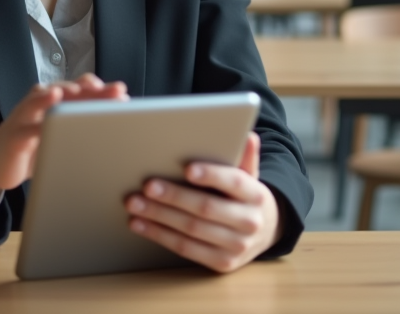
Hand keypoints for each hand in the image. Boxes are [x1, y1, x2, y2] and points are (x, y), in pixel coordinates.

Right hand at [0, 74, 127, 212]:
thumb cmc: (31, 147)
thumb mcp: (57, 136)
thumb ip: (78, 129)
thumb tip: (116, 130)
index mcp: (56, 102)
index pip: (82, 90)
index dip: (103, 91)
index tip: (124, 94)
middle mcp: (41, 102)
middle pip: (70, 91)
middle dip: (94, 90)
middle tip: (116, 91)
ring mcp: (26, 115)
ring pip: (45, 99)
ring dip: (63, 94)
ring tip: (80, 90)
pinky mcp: (14, 135)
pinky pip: (28, 127)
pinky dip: (39, 122)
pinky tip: (50, 120)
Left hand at [124, 132, 281, 273]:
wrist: (264, 231)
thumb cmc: (246, 196)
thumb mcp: (250, 175)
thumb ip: (245, 157)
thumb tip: (248, 136)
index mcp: (257, 195)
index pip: (235, 182)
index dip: (212, 175)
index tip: (188, 169)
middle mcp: (249, 222)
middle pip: (206, 208)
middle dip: (174, 196)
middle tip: (147, 186)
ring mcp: (236, 246)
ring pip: (191, 230)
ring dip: (159, 217)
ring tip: (135, 204)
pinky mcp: (221, 263)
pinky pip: (186, 249)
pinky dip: (160, 235)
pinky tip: (141, 224)